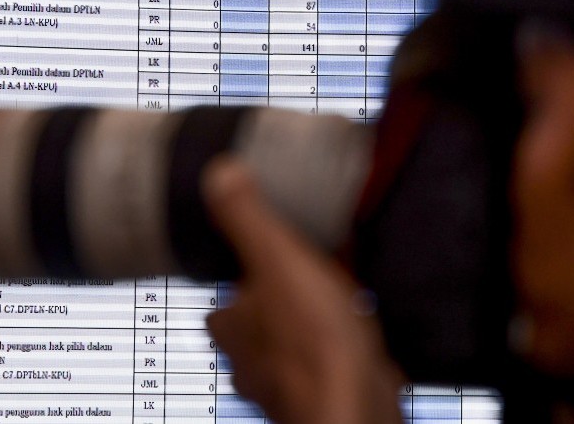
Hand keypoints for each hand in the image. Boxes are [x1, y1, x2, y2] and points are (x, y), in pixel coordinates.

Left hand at [202, 157, 404, 423]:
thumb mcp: (278, 259)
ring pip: (293, 340)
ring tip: (337, 295)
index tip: (270, 256)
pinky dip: (336, 342)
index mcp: (231, 326)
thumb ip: (246, 217)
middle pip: (260, 319)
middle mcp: (251, 360)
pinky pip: (325, 356)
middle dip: (282, 299)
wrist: (357, 404)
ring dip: (311, 321)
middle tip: (310, 272)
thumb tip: (216, 173)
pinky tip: (357, 327)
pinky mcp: (325, 389)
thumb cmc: (314, 340)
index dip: (246, 276)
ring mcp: (288, 381)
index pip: (225, 296)